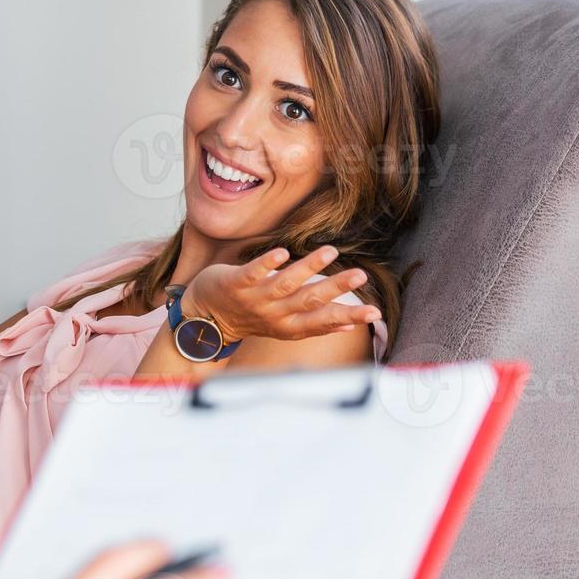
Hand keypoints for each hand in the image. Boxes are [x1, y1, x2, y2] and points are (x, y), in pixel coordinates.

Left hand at [185, 245, 381, 343]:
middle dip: (335, 289)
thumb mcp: (283, 327)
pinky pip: (252, 273)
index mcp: (289, 326)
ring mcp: (254, 299)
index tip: (374, 311)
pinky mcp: (235, 284)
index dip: (348, 317)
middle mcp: (274, 314)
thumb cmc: (251, 317)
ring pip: (284, 284)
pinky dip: (267, 264)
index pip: (322, 322)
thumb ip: (313, 324)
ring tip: (329, 252)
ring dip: (307, 268)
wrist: (204, 319)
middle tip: (360, 275)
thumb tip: (348, 324)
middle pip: (309, 301)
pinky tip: (282, 252)